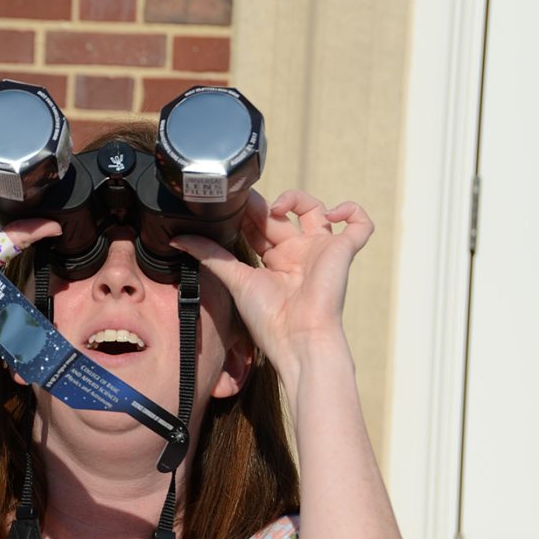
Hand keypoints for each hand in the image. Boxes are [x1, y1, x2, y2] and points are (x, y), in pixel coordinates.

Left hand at [171, 190, 373, 379]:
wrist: (299, 338)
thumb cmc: (269, 318)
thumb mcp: (235, 279)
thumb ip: (210, 255)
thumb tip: (178, 239)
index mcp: (275, 261)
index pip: (261, 226)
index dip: (248, 213)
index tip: (232, 205)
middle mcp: (299, 253)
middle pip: (283, 215)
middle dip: (264, 206)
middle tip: (248, 202)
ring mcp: (321, 250)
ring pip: (318, 211)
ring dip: (298, 200)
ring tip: (279, 208)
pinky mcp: (343, 252)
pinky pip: (360, 225)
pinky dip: (352, 211)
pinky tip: (332, 213)